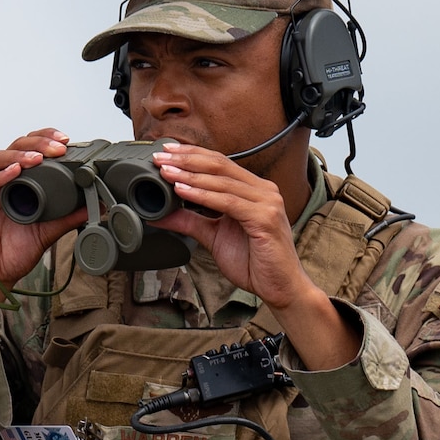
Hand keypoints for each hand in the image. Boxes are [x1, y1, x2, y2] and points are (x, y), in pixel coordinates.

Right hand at [0, 130, 86, 296]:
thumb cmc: (11, 254)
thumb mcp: (47, 231)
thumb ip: (68, 215)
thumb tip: (95, 205)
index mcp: (13, 182)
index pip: (28, 149)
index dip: (44, 140)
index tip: (65, 143)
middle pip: (14, 147)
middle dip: (38, 144)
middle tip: (57, 149)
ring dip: (19, 155)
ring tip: (38, 158)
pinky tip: (14, 173)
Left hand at [152, 142, 361, 368]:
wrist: (280, 287)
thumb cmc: (254, 262)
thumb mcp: (213, 236)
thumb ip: (189, 222)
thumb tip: (159, 214)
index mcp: (254, 190)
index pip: (219, 163)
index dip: (192, 154)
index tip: (166, 152)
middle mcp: (263, 190)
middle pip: (219, 166)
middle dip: (187, 159)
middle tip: (160, 158)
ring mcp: (267, 202)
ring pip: (222, 182)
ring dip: (190, 175)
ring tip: (166, 173)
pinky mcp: (265, 218)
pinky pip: (228, 202)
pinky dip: (203, 196)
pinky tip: (183, 191)